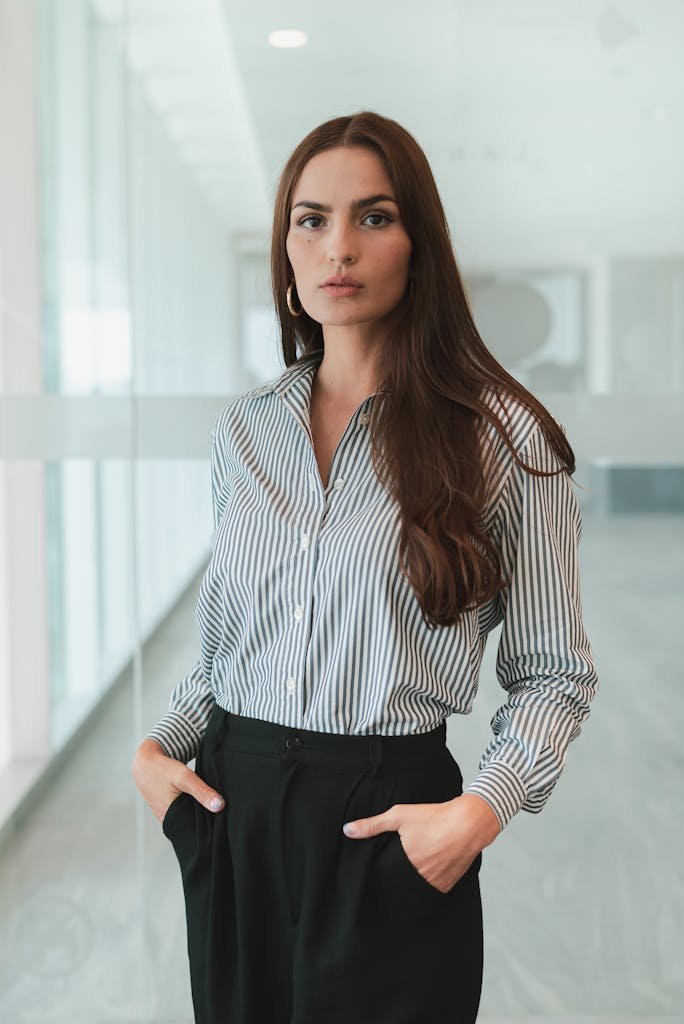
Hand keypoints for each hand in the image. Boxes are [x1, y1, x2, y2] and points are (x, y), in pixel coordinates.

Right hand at [131, 738, 224, 823]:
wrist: (145, 762)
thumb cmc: (162, 769)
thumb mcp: (184, 777)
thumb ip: (202, 791)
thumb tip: (220, 806)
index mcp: (170, 818)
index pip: (194, 830)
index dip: (208, 827)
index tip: (221, 821)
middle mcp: (167, 820)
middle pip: (190, 825)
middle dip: (203, 820)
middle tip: (218, 812)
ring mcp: (165, 815)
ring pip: (186, 818)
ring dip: (196, 813)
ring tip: (209, 806)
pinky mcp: (165, 809)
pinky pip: (181, 812)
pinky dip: (189, 807)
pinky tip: (197, 801)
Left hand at [341, 793, 500, 893]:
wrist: (469, 822)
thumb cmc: (434, 817)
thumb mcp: (399, 816)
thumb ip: (372, 825)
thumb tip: (348, 830)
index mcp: (405, 865)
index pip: (385, 880)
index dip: (380, 878)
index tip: (375, 876)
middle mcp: (420, 878)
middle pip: (400, 886)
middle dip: (394, 882)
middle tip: (391, 874)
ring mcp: (436, 884)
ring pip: (416, 889)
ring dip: (411, 883)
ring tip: (408, 873)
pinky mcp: (448, 884)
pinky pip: (433, 890)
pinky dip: (427, 883)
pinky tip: (425, 872)